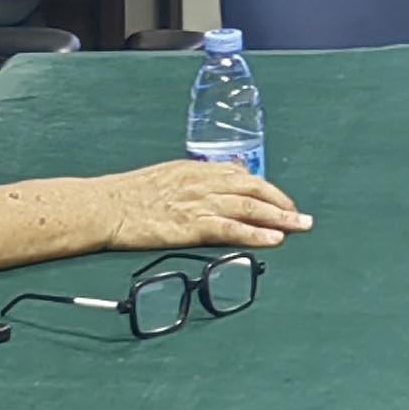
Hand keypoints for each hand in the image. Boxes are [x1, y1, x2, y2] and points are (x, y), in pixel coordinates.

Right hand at [107, 160, 311, 251]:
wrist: (105, 206)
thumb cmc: (130, 194)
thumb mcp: (168, 175)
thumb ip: (196, 178)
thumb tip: (221, 177)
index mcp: (198, 170)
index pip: (243, 176)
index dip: (267, 189)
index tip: (282, 201)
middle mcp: (204, 182)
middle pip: (253, 190)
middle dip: (282, 203)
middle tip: (303, 216)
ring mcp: (199, 203)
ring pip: (249, 208)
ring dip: (279, 218)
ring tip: (300, 227)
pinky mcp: (191, 225)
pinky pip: (231, 229)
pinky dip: (255, 234)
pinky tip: (274, 240)